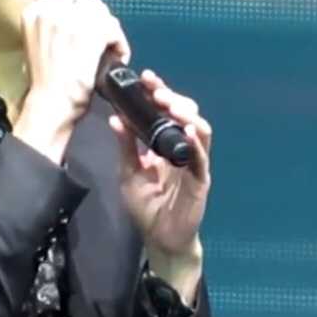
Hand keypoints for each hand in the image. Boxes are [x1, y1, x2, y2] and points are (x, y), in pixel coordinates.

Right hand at [15, 0, 130, 163]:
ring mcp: (68, 21)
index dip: (86, 3)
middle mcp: (48, 11)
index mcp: (33, 12)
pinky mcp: (87, 35)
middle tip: (105, 37)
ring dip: (113, 31)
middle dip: (101, 16)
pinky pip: (113, 28)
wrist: (50, 105)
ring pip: (103, 13)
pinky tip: (118, 57)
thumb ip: (56, 22)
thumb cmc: (47, 82)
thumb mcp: (40, 42)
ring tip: (112, 51)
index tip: (92, 20)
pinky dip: (120, 43)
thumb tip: (85, 12)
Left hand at [108, 69, 211, 301]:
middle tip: (157, 89)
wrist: (160, 239)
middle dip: (173, 98)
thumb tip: (115, 118)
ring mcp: (194, 163)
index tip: (146, 78)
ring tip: (172, 104)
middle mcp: (182, 148)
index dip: (159, 93)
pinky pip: (201, 157)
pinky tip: (189, 130)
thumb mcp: (129, 173)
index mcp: (165, 144)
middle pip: (185, 115)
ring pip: (199, 130)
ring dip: (187, 114)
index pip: (165, 112)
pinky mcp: (201, 179)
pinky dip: (196, 142)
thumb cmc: (147, 208)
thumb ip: (125, 147)